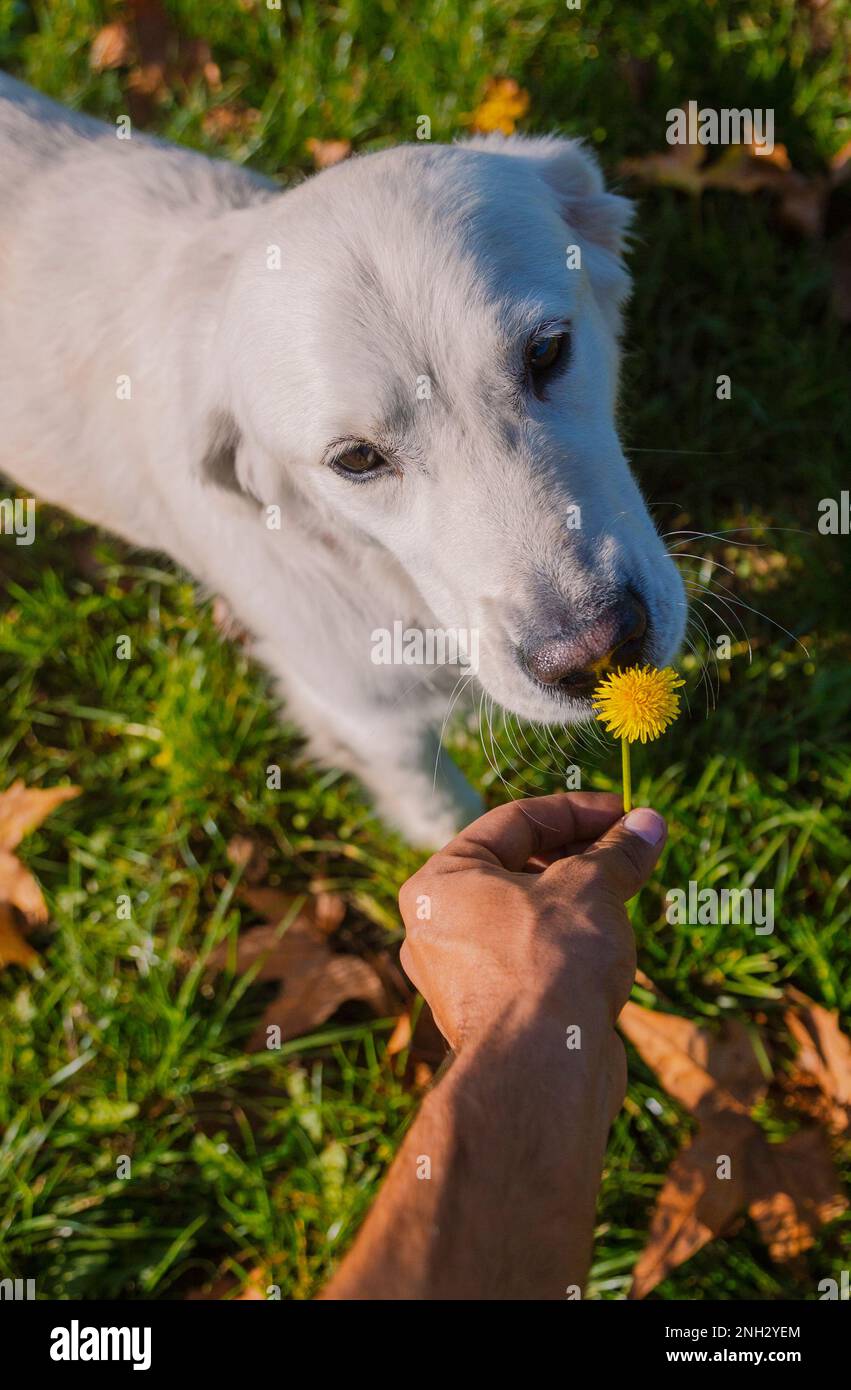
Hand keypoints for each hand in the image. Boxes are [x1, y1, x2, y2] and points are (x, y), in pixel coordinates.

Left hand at [399, 793, 666, 1055]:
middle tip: (630, 849)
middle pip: (515, 868)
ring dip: (576, 899)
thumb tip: (649, 823)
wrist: (542, 1070)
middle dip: (578, 855)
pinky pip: (529, 959)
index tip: (626, 814)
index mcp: (440, 883)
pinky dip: (566, 943)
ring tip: (626, 891)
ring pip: (525, 917)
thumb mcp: (591, 888)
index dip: (577, 811)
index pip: (513, 822)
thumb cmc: (551, 963)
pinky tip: (607, 943)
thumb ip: (617, 851)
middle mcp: (437, 927)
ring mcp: (459, 975)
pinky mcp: (489, 1014)